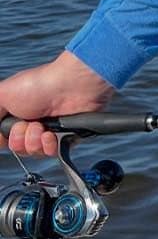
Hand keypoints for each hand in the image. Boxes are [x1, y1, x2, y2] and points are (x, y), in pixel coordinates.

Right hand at [0, 51, 115, 156]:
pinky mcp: (67, 137)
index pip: (6, 137)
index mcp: (19, 113)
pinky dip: (49, 146)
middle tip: (27, 124)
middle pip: (18, 147)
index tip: (7, 128)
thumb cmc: (38, 84)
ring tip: (41, 127)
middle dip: (19, 139)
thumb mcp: (3, 94)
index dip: (6, 137)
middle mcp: (34, 122)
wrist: (70, 85)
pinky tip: (51, 134)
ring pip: (33, 152)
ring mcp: (51, 130)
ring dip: (34, 141)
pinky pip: (53, 153)